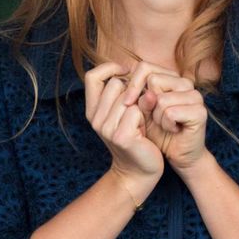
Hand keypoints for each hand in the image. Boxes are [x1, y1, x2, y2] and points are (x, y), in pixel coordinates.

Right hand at [83, 62, 163, 180]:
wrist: (140, 171)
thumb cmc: (137, 137)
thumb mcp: (124, 113)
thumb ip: (122, 93)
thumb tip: (130, 67)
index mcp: (92, 111)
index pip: (92, 76)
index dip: (110, 68)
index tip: (126, 72)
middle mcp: (95, 119)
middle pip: (115, 84)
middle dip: (133, 91)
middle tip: (139, 110)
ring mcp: (106, 128)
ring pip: (128, 96)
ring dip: (141, 106)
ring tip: (141, 123)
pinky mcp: (121, 136)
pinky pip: (137, 111)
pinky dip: (146, 117)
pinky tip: (145, 131)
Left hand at [128, 62, 209, 169]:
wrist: (177, 154)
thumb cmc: (158, 132)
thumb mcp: (141, 112)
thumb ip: (137, 96)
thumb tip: (140, 90)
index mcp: (171, 79)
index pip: (145, 67)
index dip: (132, 85)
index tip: (126, 103)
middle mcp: (185, 83)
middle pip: (153, 80)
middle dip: (145, 103)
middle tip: (154, 118)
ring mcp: (195, 96)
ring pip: (161, 99)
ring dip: (157, 117)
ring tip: (165, 125)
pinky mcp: (200, 112)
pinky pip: (171, 113)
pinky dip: (166, 125)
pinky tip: (174, 130)